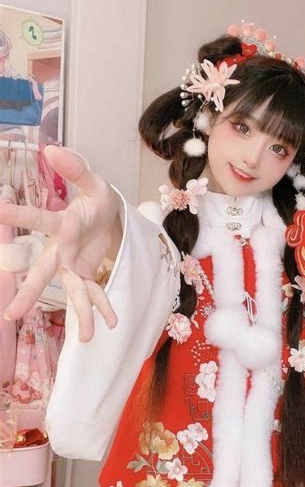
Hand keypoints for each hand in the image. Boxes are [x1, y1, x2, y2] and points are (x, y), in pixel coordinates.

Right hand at [0, 145, 120, 341]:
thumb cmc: (95, 198)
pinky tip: (111, 324)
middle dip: (29, 292)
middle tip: (11, 314)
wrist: (107, 216)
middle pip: (43, 273)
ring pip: (73, 292)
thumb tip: (52, 148)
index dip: (17, 217)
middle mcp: (62, 250)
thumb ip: (76, 168)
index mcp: (61, 225)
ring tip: (86, 339)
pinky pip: (94, 293)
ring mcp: (74, 266)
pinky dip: (103, 308)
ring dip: (80, 314)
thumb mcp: (94, 182)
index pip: (37, 220)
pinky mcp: (86, 274)